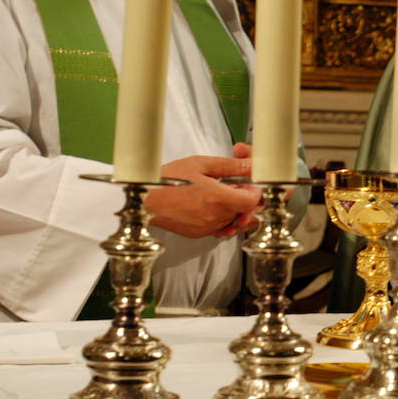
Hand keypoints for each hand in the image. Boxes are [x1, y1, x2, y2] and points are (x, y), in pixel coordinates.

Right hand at [146, 142, 262, 238]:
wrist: (143, 200)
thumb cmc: (167, 180)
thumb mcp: (201, 164)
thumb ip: (231, 166)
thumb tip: (251, 164)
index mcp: (218, 199)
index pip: (253, 201)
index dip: (254, 190)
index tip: (248, 183)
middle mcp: (215, 217)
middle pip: (244, 210)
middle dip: (242, 196)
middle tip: (230, 184)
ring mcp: (207, 228)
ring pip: (233, 219)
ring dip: (231, 207)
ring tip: (215, 192)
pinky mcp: (199, 234)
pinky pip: (219, 225)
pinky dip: (219, 215)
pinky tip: (207, 203)